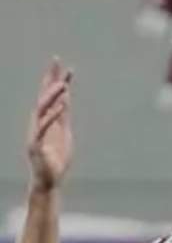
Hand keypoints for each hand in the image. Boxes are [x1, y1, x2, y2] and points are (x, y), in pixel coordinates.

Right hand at [26, 60, 72, 193]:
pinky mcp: (36, 144)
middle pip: (43, 96)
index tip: (60, 62)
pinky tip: (61, 107)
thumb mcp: (63, 131)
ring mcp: (36, 132)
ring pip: (42, 109)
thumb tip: (65, 96)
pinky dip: (52, 116)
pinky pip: (44, 127)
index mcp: (45, 118)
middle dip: (50, 79)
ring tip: (63, 84)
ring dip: (52, 96)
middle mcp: (38, 122)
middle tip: (58, 63)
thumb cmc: (56, 157)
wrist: (49, 179)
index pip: (49, 94)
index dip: (53, 78)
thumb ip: (63, 114)